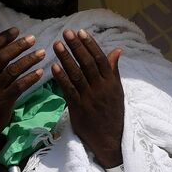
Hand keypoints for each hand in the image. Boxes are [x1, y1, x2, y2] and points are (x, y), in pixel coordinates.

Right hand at [0, 27, 45, 148]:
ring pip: (12, 70)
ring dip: (29, 60)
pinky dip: (31, 78)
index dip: (3, 38)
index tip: (17, 29)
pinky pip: (19, 86)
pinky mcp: (2, 102)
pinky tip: (41, 72)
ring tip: (42, 53)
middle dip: (18, 46)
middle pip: (2, 57)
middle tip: (33, 39)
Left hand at [52, 29, 124, 167]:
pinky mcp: (78, 108)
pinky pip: (68, 90)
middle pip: (87, 63)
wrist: (109, 139)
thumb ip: (114, 70)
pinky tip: (54, 67)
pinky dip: (61, 78)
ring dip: (66, 58)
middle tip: (67, 32)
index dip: (90, 45)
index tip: (81, 32)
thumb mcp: (117, 90)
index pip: (100, 59)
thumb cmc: (113, 113)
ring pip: (77, 74)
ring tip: (57, 45)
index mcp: (111, 82)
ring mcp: (89, 98)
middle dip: (76, 47)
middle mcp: (101, 88)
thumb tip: (117, 50)